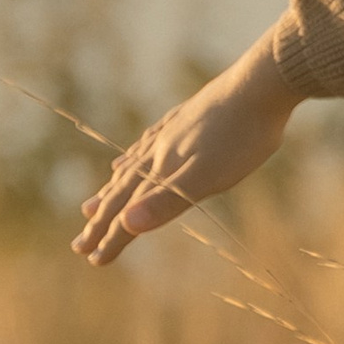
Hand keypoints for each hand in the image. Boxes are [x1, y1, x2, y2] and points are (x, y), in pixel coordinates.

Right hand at [73, 27, 303, 264]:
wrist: (263, 83)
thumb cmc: (243, 136)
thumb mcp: (210, 175)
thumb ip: (169, 200)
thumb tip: (126, 226)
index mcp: (163, 169)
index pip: (130, 212)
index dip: (113, 238)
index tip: (92, 261)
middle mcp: (159, 152)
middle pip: (122, 192)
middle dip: (101, 222)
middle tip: (79, 246)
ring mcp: (171, 134)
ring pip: (131, 169)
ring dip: (111, 191)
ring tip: (91, 206)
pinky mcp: (184, 119)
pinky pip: (148, 144)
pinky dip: (132, 158)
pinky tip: (128, 159)